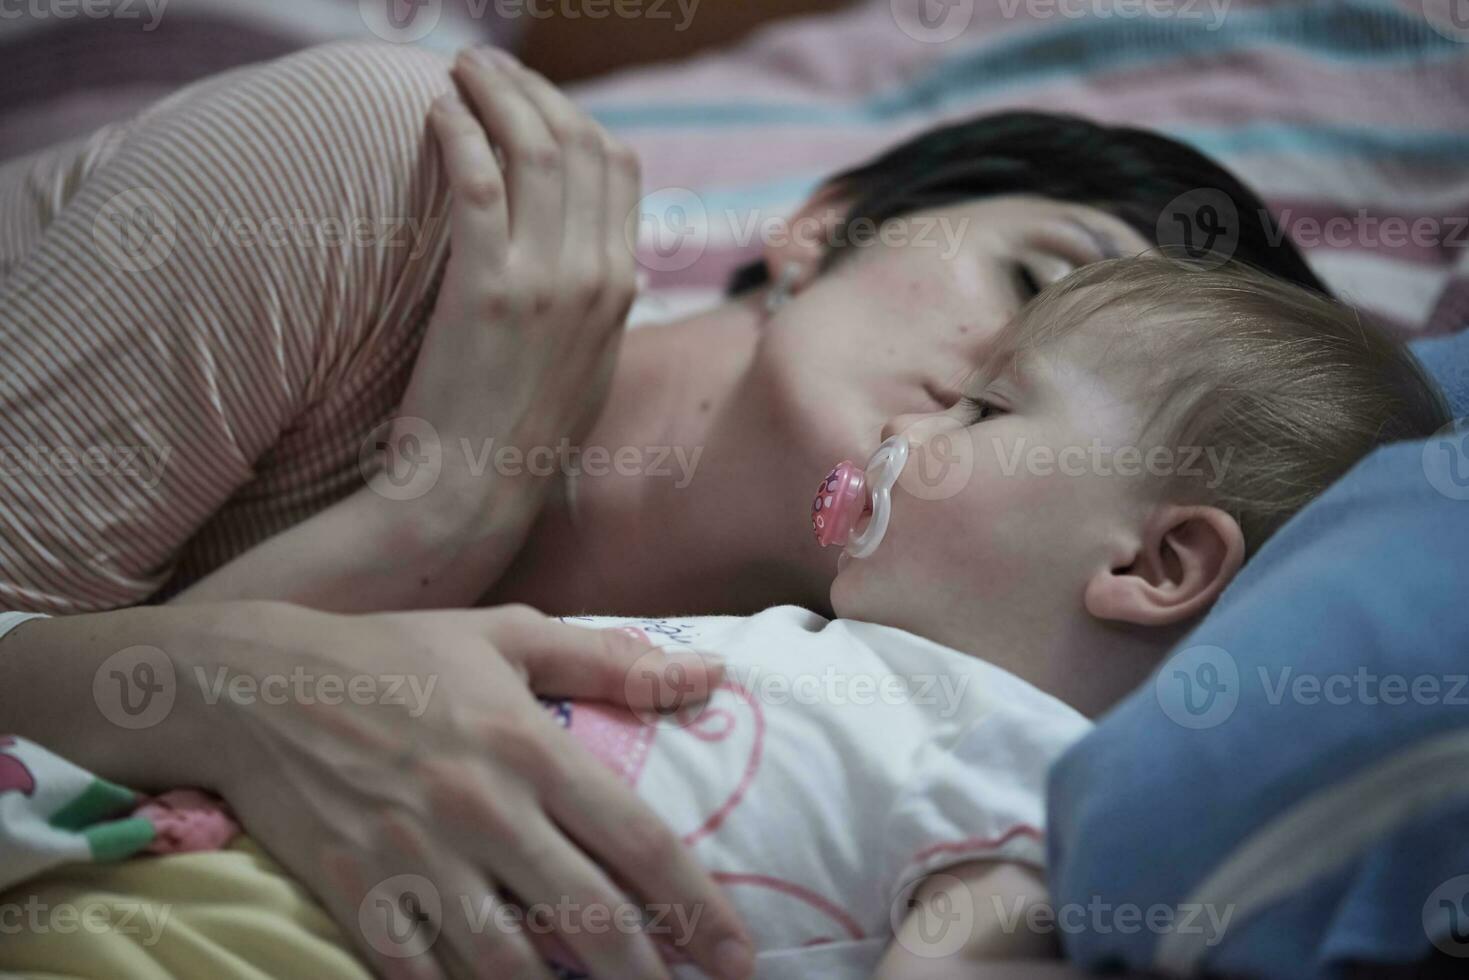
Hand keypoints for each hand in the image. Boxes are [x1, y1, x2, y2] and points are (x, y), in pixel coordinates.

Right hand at [203, 602, 751, 979]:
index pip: (639, 842)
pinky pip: (423, 975)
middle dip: (650, 975)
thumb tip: (712, 674)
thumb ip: (613, 661)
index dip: (702, 907)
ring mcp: (417, 860)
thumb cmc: (395, 655)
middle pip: (590, 919)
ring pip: (512, 965)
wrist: (257, 684)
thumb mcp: (508, 636)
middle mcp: (484, 810)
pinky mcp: (359, 895)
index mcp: (530, 745)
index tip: (741, 954)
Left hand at [393, 47, 640, 500]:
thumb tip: (588, 259)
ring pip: (534, 150)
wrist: (476, 494)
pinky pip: (478, 183)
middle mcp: (595, 277)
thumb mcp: (582, 364)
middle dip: (532, 88)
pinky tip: (435, 114)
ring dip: (494, 94)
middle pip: (580, 143)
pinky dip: (458, 134)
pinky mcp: (486, 291)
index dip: (573, 116)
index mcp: (620, 288)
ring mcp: (545, 283)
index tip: (530, 100)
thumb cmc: (516, 435)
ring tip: (457, 70)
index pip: (618, 167)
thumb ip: (592, 303)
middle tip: (485, 65)